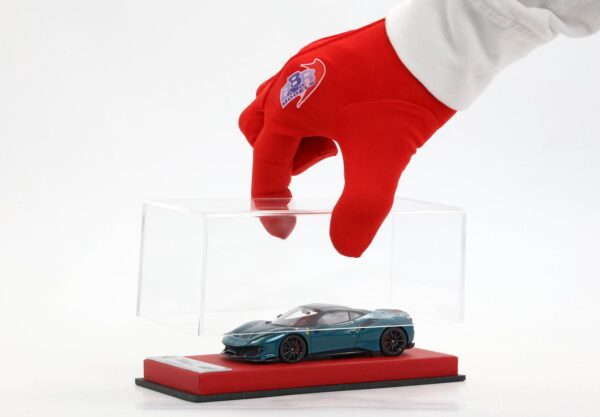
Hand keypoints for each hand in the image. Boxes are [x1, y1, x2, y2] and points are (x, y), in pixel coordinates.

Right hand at [239, 19, 454, 256]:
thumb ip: (359, 209)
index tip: (282, 228)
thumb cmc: (401, 93)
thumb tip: (345, 246)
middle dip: (277, 162)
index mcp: (290, 105)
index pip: (265, 162)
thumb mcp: (381, 160)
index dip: (270, 200)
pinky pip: (306, 95)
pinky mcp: (331, 61)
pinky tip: (347, 130)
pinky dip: (315, 121)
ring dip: (298, 141)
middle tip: (306, 180)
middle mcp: (291, 80)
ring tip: (334, 152)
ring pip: (282, 112)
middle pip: (260, 132)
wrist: (439, 46)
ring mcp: (311, 66)